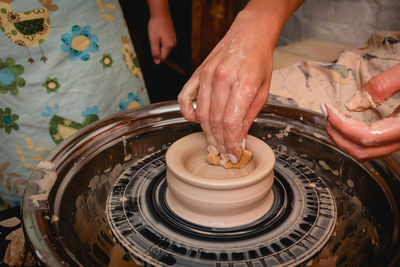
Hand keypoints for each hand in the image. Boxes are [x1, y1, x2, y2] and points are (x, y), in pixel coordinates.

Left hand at [147, 0, 176, 64]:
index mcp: (169, 46)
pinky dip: (161, 40)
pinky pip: (165, 42)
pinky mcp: (172, 36)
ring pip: (164, 47)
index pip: (162, 58)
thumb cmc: (156, 26)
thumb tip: (157, 62)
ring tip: (157, 35)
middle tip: (154, 39)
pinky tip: (159, 33)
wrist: (161, 14)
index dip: (156, 54)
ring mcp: (173, 40)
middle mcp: (173, 44)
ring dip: (158, 44)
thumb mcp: (153, 40)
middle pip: (163, 53)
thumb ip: (155, 52)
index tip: (153, 46)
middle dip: (157, 48)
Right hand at [178, 0, 303, 161]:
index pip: (231, 124)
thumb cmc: (259, 62)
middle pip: (215, 122)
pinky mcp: (197, 73)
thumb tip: (238, 140)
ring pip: (201, 114)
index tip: (234, 155)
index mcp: (244, 84)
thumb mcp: (263, 91)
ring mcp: (207, 75)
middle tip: (224, 153)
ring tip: (214, 144)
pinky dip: (187, 113)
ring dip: (207, 133)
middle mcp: (222, 79)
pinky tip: (196, 121)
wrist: (249, 34)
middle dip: (220, 143)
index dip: (231, 144)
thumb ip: (249, 117)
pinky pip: (185, 98)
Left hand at [321, 64, 399, 160]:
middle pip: (364, 152)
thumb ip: (383, 86)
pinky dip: (358, 137)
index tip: (327, 109)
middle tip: (325, 115)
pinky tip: (350, 121)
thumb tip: (352, 104)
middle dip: (338, 136)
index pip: (365, 137)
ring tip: (332, 118)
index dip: (340, 125)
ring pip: (370, 152)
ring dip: (346, 138)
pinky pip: (378, 145)